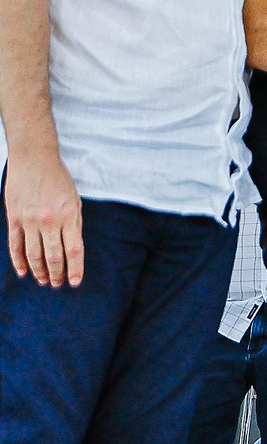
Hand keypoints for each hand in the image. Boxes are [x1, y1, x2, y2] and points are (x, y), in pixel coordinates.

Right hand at [4, 145, 82, 286]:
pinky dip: (19, 261)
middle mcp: (50, 220)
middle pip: (54, 256)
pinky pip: (16, 245)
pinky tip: (24, 271)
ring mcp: (30, 220)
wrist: (34, 159)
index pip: (74, 250)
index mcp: (69, 215)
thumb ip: (74, 223)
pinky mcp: (14, 218)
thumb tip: (73, 248)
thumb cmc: (58, 179)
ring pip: (34, 254)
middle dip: (57, 274)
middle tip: (58, 284)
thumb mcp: (75, 199)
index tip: (76, 282)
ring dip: (39, 271)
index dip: (75, 268)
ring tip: (43, 281)